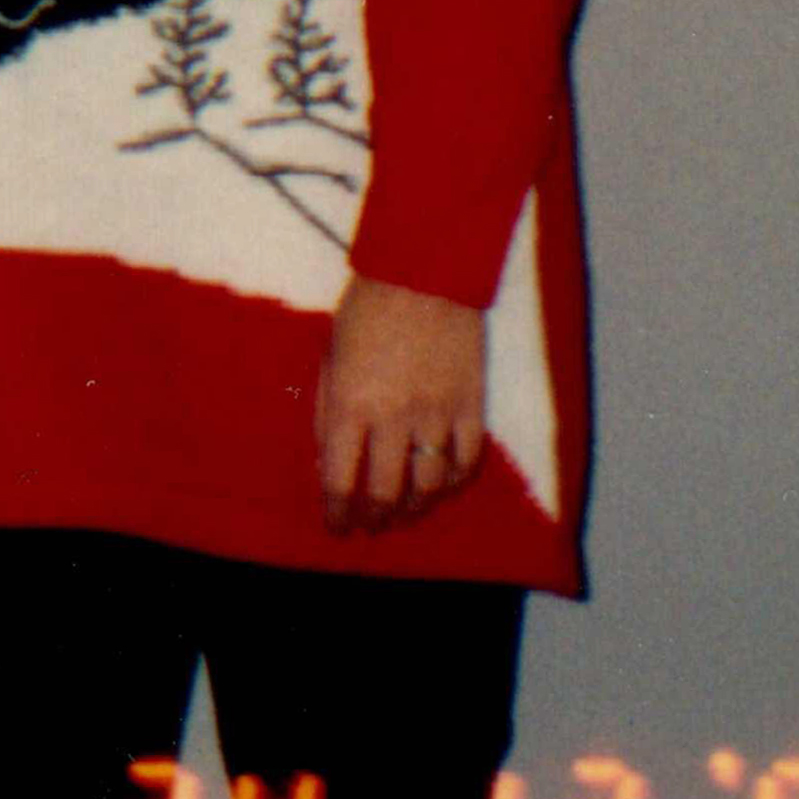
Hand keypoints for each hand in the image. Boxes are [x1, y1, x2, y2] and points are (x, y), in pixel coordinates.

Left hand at [312, 277, 492, 530]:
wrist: (424, 272)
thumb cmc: (366, 309)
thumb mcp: (329, 356)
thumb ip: (328, 409)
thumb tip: (329, 459)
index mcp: (349, 403)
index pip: (340, 479)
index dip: (337, 512)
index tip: (336, 526)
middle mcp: (393, 417)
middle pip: (385, 493)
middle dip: (374, 518)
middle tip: (369, 526)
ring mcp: (436, 414)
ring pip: (429, 486)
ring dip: (414, 508)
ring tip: (403, 514)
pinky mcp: (471, 406)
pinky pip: (467, 461)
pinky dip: (455, 482)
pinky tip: (443, 487)